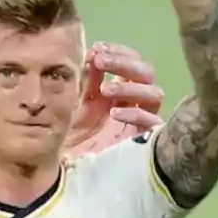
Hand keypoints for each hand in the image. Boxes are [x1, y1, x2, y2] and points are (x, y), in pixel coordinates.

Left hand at [65, 41, 163, 156]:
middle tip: (101, 61)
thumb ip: (86, 80)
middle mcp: (133, 103)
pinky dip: (135, 114)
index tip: (97, 48)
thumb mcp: (74, 102)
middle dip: (125, 63)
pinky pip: (152, 123)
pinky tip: (115, 113)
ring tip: (106, 90)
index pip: (131, 62)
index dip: (119, 52)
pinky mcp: (143, 141)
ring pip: (155, 94)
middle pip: (146, 74)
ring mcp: (140, 121)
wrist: (63, 168)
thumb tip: (93, 53)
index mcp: (118, 90)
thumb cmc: (69, 135)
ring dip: (131, 87)